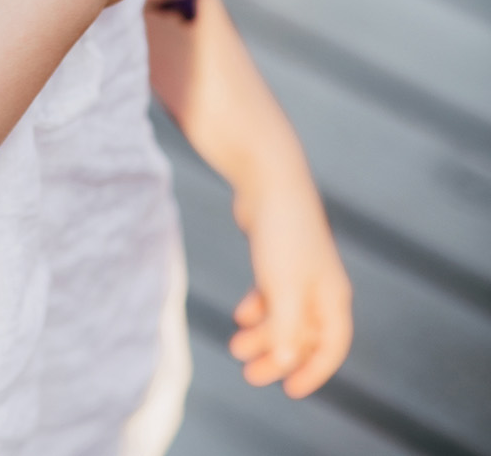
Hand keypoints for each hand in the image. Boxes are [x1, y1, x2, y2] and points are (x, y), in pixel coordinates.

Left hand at [229, 165, 352, 397]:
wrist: (268, 178)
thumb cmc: (282, 234)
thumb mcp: (283, 289)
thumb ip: (286, 329)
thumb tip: (285, 362)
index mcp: (333, 295)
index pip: (334, 345)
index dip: (315, 371)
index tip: (289, 390)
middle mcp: (322, 284)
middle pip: (305, 334)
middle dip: (278, 356)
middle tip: (249, 375)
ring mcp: (301, 268)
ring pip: (285, 315)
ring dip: (263, 335)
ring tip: (235, 346)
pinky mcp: (280, 254)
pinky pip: (273, 294)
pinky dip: (258, 308)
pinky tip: (240, 315)